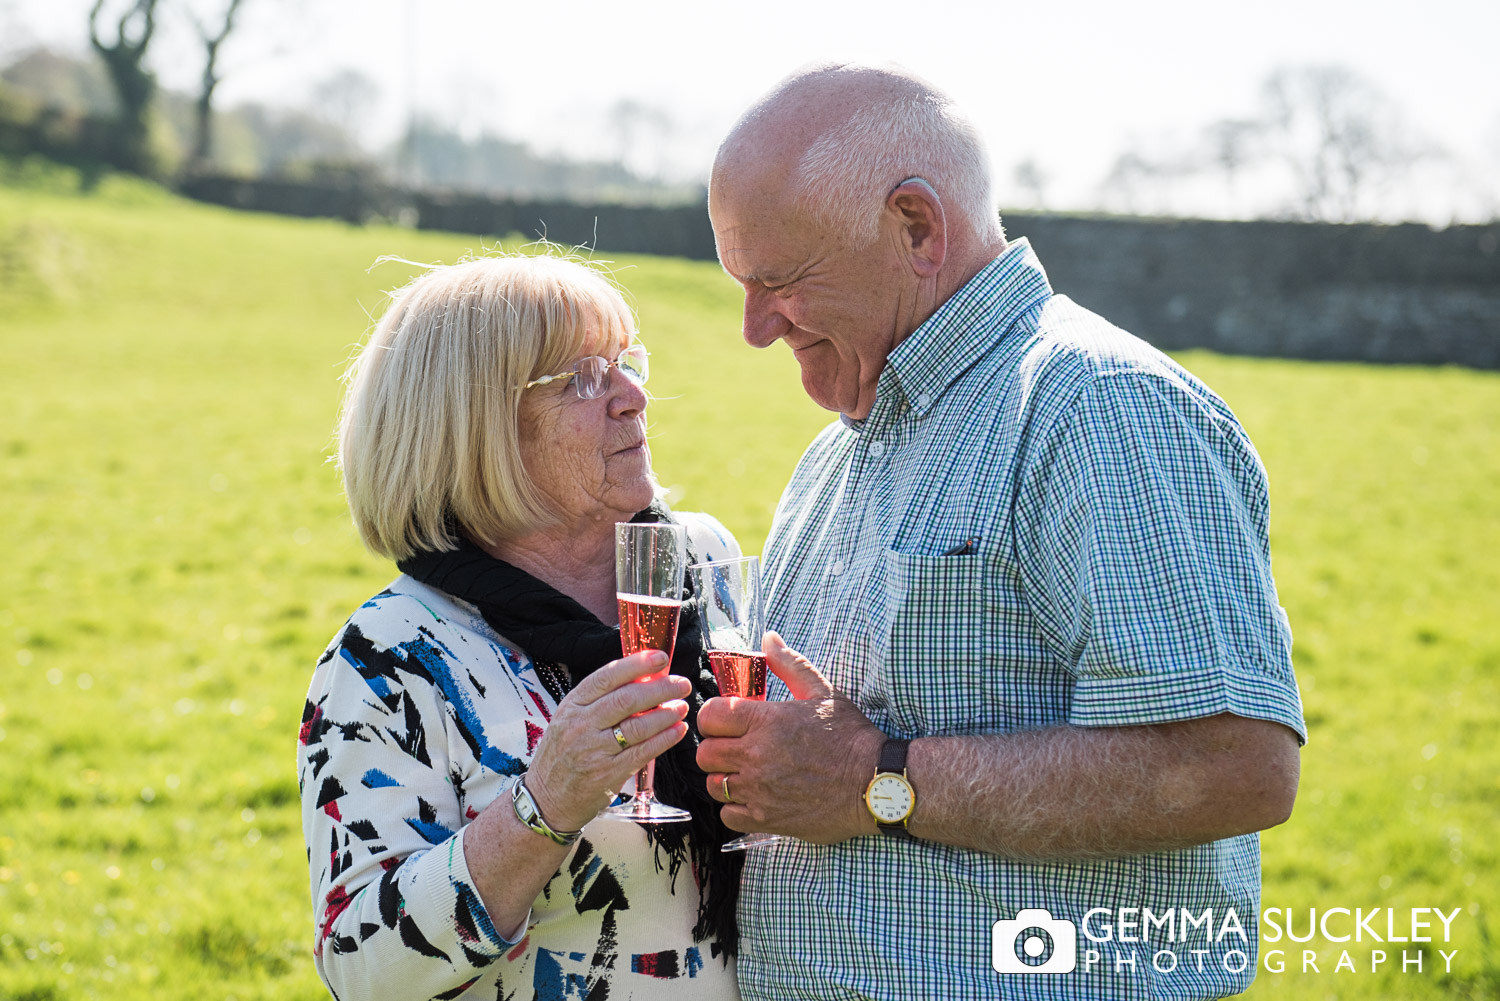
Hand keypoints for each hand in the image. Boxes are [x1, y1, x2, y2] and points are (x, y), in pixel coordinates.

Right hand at [525, 650, 690, 830]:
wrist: (546, 797)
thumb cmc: (564, 752)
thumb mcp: (570, 718)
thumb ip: (600, 699)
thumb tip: (642, 678)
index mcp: (572, 705)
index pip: (607, 676)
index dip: (637, 664)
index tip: (660, 657)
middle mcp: (581, 725)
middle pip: (626, 699)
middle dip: (660, 688)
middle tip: (681, 684)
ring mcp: (594, 750)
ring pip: (637, 727)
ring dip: (665, 714)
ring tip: (681, 706)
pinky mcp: (608, 774)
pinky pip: (642, 752)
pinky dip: (664, 739)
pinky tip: (677, 730)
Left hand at [697, 632, 884, 843]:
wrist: (874, 783)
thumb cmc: (849, 736)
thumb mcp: (822, 692)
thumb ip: (790, 664)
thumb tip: (769, 638)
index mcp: (766, 721)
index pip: (709, 716)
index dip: (714, 718)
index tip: (727, 722)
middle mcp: (756, 755)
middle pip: (705, 753)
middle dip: (717, 748)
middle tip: (737, 748)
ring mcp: (759, 790)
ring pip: (713, 785)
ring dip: (725, 778)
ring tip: (746, 773)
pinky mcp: (766, 819)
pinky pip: (728, 815)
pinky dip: (737, 807)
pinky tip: (755, 797)